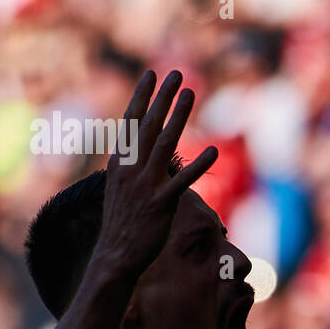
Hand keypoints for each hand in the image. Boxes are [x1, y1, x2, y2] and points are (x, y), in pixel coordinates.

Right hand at [91, 70, 216, 278]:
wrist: (115, 256)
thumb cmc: (123, 222)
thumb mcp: (122, 187)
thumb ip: (133, 165)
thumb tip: (145, 150)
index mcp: (119, 162)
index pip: (131, 122)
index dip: (142, 97)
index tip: (151, 74)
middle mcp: (130, 169)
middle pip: (149, 125)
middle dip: (162, 97)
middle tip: (176, 72)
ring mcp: (145, 185)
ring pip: (164, 144)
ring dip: (178, 117)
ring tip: (190, 94)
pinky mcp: (161, 204)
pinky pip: (182, 181)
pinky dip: (198, 166)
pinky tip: (214, 150)